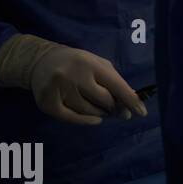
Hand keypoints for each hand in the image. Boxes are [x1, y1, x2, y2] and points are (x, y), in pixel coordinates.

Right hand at [0, 34, 145, 125]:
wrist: (40, 62)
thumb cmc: (77, 63)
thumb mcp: (97, 64)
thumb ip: (114, 80)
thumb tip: (129, 104)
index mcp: (90, 64)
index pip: (116, 85)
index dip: (130, 100)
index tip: (142, 112)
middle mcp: (74, 76)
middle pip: (104, 101)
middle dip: (115, 108)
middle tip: (119, 110)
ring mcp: (59, 90)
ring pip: (89, 111)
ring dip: (101, 114)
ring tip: (103, 110)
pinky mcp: (48, 103)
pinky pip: (73, 119)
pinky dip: (87, 121)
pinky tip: (95, 120)